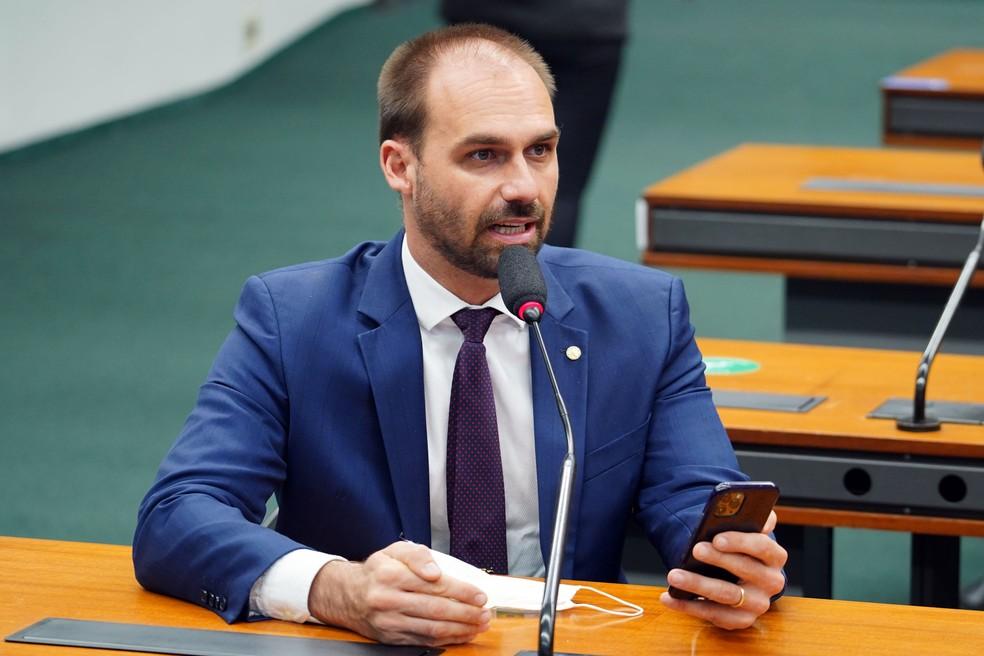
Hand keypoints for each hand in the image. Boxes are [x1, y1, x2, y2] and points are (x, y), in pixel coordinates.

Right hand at [307, 541, 490, 645]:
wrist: (348, 595)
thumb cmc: (378, 571)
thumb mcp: (394, 551)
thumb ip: (417, 555)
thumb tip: (435, 571)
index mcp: (390, 575)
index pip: (434, 585)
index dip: (461, 592)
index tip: (479, 595)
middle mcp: (388, 600)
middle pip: (436, 609)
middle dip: (466, 613)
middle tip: (485, 612)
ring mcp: (389, 622)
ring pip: (432, 629)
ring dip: (461, 629)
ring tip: (479, 624)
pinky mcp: (391, 638)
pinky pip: (423, 641)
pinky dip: (447, 639)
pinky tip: (462, 634)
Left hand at [659, 510, 787, 629]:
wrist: (742, 577)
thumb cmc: (740, 549)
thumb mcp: (746, 532)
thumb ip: (751, 519)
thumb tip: (753, 511)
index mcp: (775, 556)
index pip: (763, 547)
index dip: (740, 542)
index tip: (717, 538)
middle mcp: (771, 582)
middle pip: (745, 570)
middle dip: (718, 559)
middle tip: (694, 549)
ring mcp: (757, 604)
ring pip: (727, 595)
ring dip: (698, 584)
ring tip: (674, 574)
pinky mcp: (741, 621)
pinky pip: (714, 616)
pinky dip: (688, 607)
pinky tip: (668, 597)